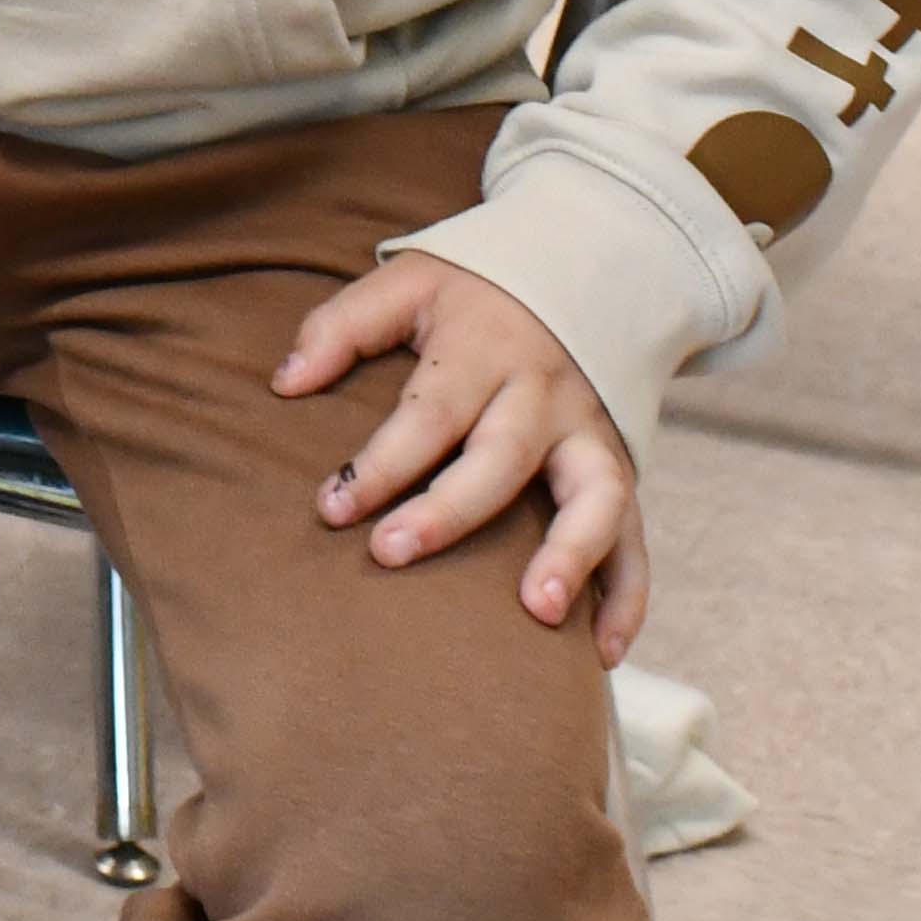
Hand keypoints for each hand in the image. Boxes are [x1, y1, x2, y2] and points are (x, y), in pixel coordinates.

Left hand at [271, 255, 646, 662]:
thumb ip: (342, 326)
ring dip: (571, 554)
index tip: (330, 508)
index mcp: (483, 350)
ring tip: (537, 611)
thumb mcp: (407, 282)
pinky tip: (603, 652)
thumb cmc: (476, 290)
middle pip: (500, 457)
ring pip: (596, 496)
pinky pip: (636, 536)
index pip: (428, 413)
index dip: (378, 463)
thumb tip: (284, 382)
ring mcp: (590, 435)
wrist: (584, 268)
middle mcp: (543, 395)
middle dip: (450, 512)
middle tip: (393, 554)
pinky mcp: (621, 469)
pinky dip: (629, 595)